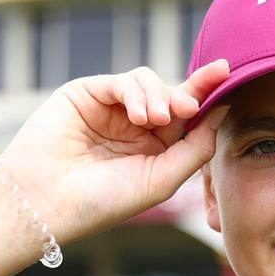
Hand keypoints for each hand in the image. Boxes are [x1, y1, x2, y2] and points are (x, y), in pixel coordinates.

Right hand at [0, 60, 230, 246]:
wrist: (48, 203)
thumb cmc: (104, 201)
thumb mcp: (163, 179)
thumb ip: (196, 147)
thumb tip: (223, 109)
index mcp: (154, 149)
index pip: (187, 117)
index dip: (206, 94)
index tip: (226, 72)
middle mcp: (133, 127)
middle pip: (172, 94)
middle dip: (187, 94)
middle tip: (190, 107)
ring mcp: (110, 109)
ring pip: (149, 82)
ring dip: (160, 97)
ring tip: (158, 119)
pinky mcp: (86, 94)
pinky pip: (122, 82)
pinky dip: (136, 93)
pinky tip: (139, 115)